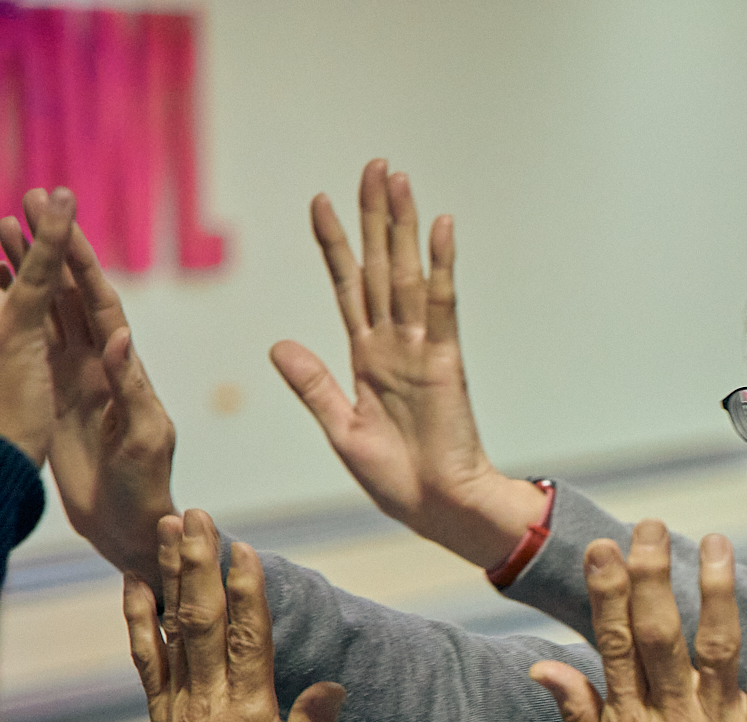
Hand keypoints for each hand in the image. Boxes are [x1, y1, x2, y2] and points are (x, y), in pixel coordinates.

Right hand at [0, 189, 178, 582]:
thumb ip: (131, 387)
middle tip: (25, 200)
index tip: (62, 220)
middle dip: (51, 249)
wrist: (129, 524)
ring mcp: (73, 377)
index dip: (82, 262)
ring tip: (2, 229)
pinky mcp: (53, 396)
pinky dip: (14, 311)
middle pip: (70, 293)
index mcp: (123, 368)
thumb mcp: (144, 435)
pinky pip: (31, 342)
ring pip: (47, 310)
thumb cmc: (145, 484)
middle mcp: (99, 363)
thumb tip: (119, 338)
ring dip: (28, 270)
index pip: (100, 303)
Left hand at [118, 511, 345, 721]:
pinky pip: (146, 656)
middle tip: (196, 515)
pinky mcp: (160, 711)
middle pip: (203, 621)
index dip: (248, 594)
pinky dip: (140, 616)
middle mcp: (206, 701)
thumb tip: (331, 686)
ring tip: (167, 529)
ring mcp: (178, 703)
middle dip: (200, 565)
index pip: (249, 643)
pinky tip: (137, 582)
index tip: (244, 549)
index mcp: (246, 717)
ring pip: (172, 628)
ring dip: (170, 575)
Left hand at [270, 159, 541, 568]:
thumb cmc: (396, 479)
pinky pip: (442, 304)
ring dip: (404, 225)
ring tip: (398, 178)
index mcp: (367, 359)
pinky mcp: (446, 362)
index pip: (348, 287)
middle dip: (376, 216)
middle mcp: (394, 344)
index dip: (334, 245)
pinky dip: (442, 265)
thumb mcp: (342, 430)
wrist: (438, 508)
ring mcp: (421, 349)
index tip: (319, 201)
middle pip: (382, 266)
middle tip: (375, 166)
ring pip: (409, 273)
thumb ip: (314, 385)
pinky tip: (441, 228)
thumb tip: (277, 343)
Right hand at [530, 526, 746, 721]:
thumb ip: (580, 714)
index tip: (605, 545)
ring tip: (716, 544)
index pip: (612, 642)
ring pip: (714, 649)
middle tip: (655, 525)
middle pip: (658, 634)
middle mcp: (669, 718)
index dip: (608, 592)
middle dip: (654, 576)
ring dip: (715, 594)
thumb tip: (544, 667)